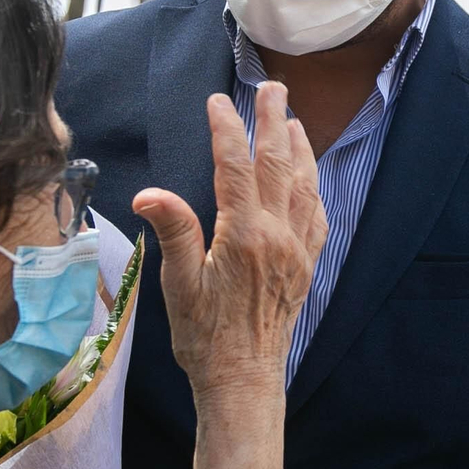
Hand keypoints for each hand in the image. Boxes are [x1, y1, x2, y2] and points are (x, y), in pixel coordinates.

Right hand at [132, 82, 327, 414]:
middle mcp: (278, 236)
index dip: (226, 130)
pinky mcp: (306, 267)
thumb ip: (174, 231)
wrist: (243, 380)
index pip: (236, 167)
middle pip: (279, 165)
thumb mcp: (178, 284)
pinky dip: (315, 189)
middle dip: (273, 121)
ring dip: (301, 149)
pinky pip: (318, 217)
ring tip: (293, 120)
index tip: (216, 102)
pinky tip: (310, 178)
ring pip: (305, 186)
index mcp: (244, 235)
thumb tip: (150, 194)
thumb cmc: (204, 336)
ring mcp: (298, 251)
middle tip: (271, 87)